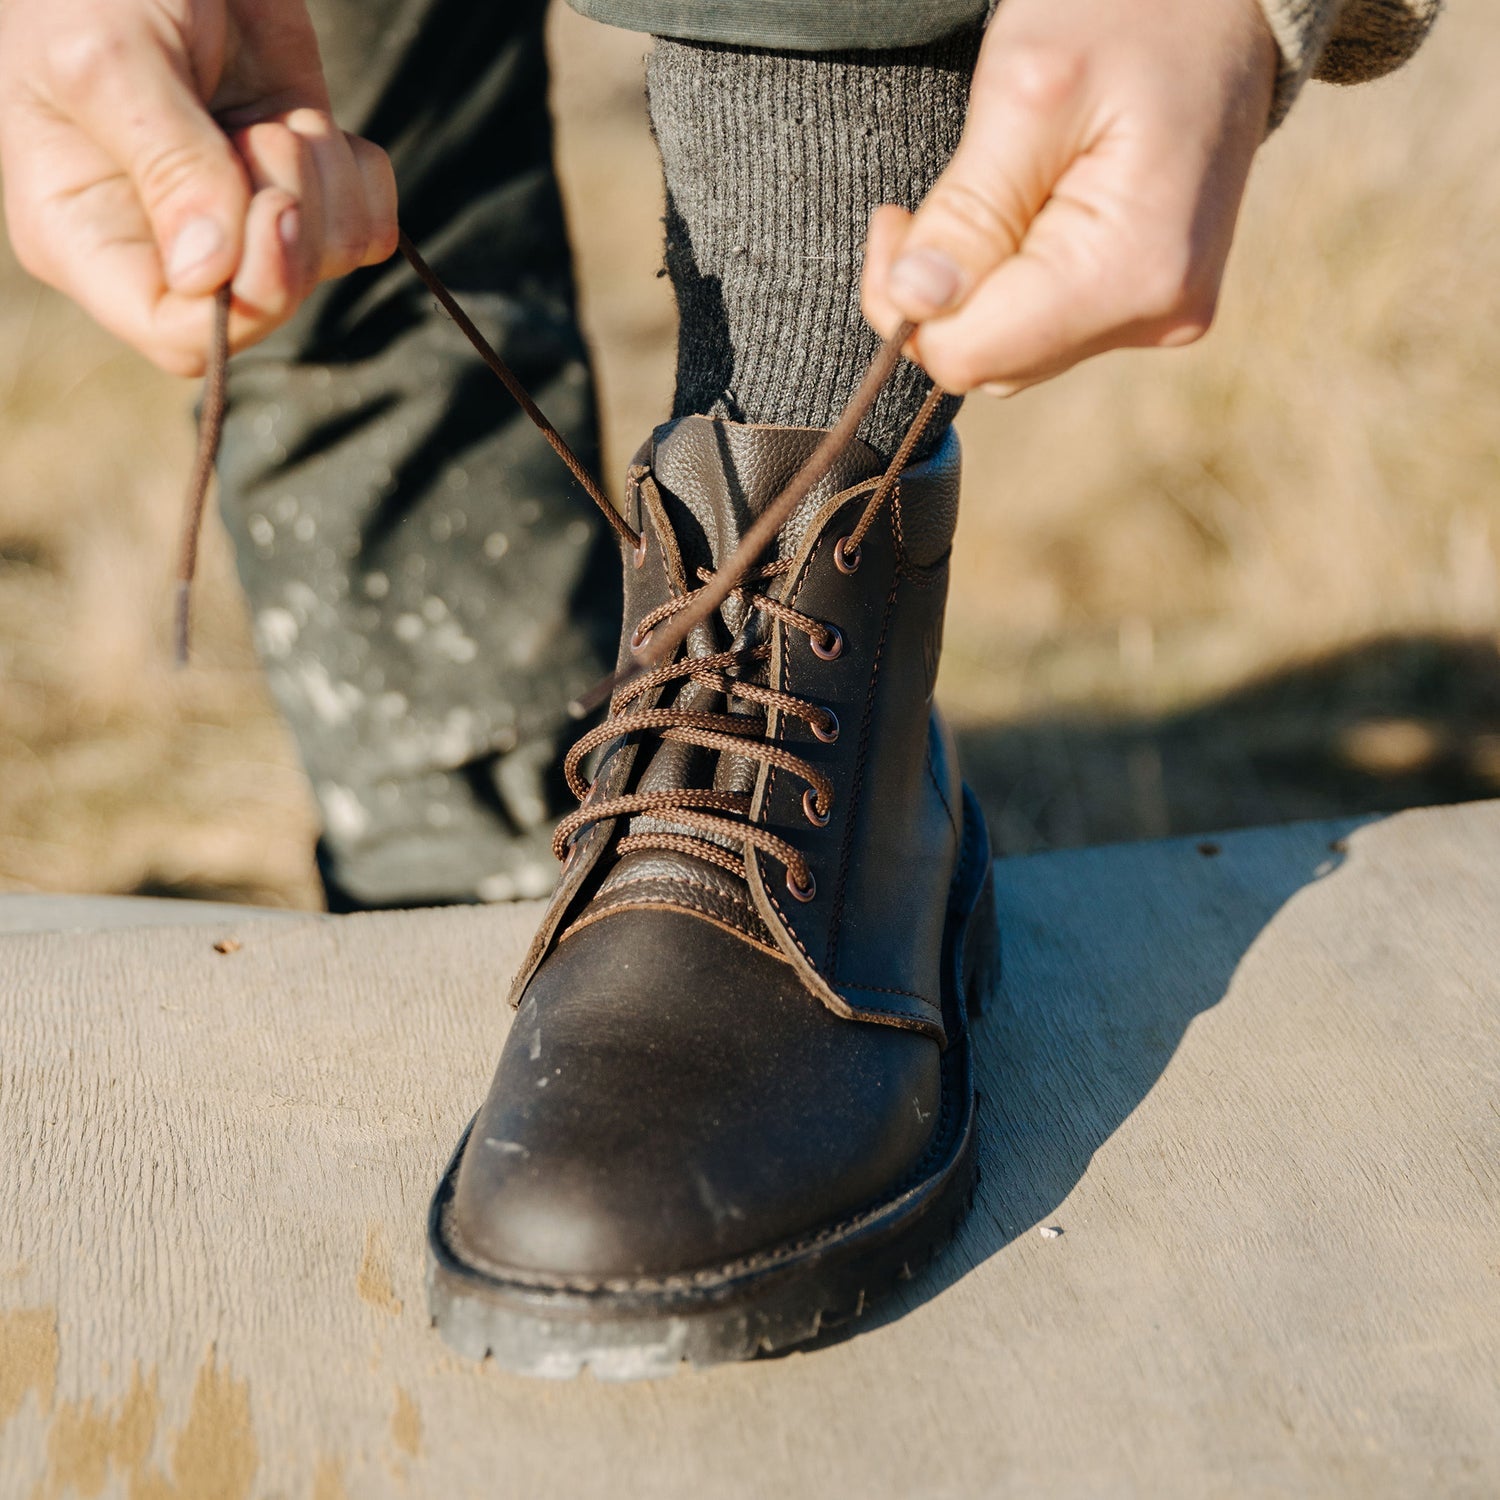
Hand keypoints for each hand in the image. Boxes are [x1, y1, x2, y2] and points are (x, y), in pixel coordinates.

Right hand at [0, 0, 397, 375]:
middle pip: (265, 306)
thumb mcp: (112, 57)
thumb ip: (167, 164)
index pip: (177, 337)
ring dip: (323, 183)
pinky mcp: (304, 193)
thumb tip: (208, 275)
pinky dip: (360, 176)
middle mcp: (164, 248)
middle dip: (291, 220)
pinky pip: (367, 233)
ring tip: (271, 115)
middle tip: (265, 133)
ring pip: (325, 266)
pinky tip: (313, 121)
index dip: (245, 301)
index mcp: (87, 237)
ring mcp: (240, 225)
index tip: (276, 212)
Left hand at [862, 0, 1277, 394]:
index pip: (969, 355)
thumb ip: (967, 211)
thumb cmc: (1130, 16)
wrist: (1226, 2)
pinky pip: (1048, 329)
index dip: (907, 303)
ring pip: (1014, 353)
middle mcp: (1154, 316)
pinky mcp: (1152, 306)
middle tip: (929, 202)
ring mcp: (1160, 317)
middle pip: (990, 364)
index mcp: (1128, 271)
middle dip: (940, 296)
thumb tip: (912, 303)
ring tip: (990, 193)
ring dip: (974, 289)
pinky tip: (1024, 214)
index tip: (898, 219)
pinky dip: (1012, 285)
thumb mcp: (1025, 93)